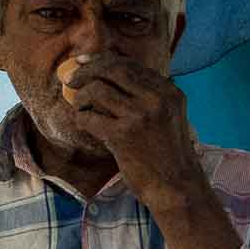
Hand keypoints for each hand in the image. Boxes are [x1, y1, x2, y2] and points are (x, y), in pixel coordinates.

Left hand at [63, 53, 209, 207]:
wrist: (178, 188)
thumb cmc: (169, 155)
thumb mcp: (169, 117)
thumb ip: (148, 96)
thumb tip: (109, 74)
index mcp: (170, 93)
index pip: (130, 65)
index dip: (102, 61)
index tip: (84, 63)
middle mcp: (157, 99)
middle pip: (112, 69)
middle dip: (86, 70)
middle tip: (71, 80)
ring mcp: (141, 116)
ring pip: (96, 89)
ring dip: (81, 97)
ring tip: (81, 108)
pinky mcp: (124, 135)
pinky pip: (89, 117)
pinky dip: (81, 119)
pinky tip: (86, 125)